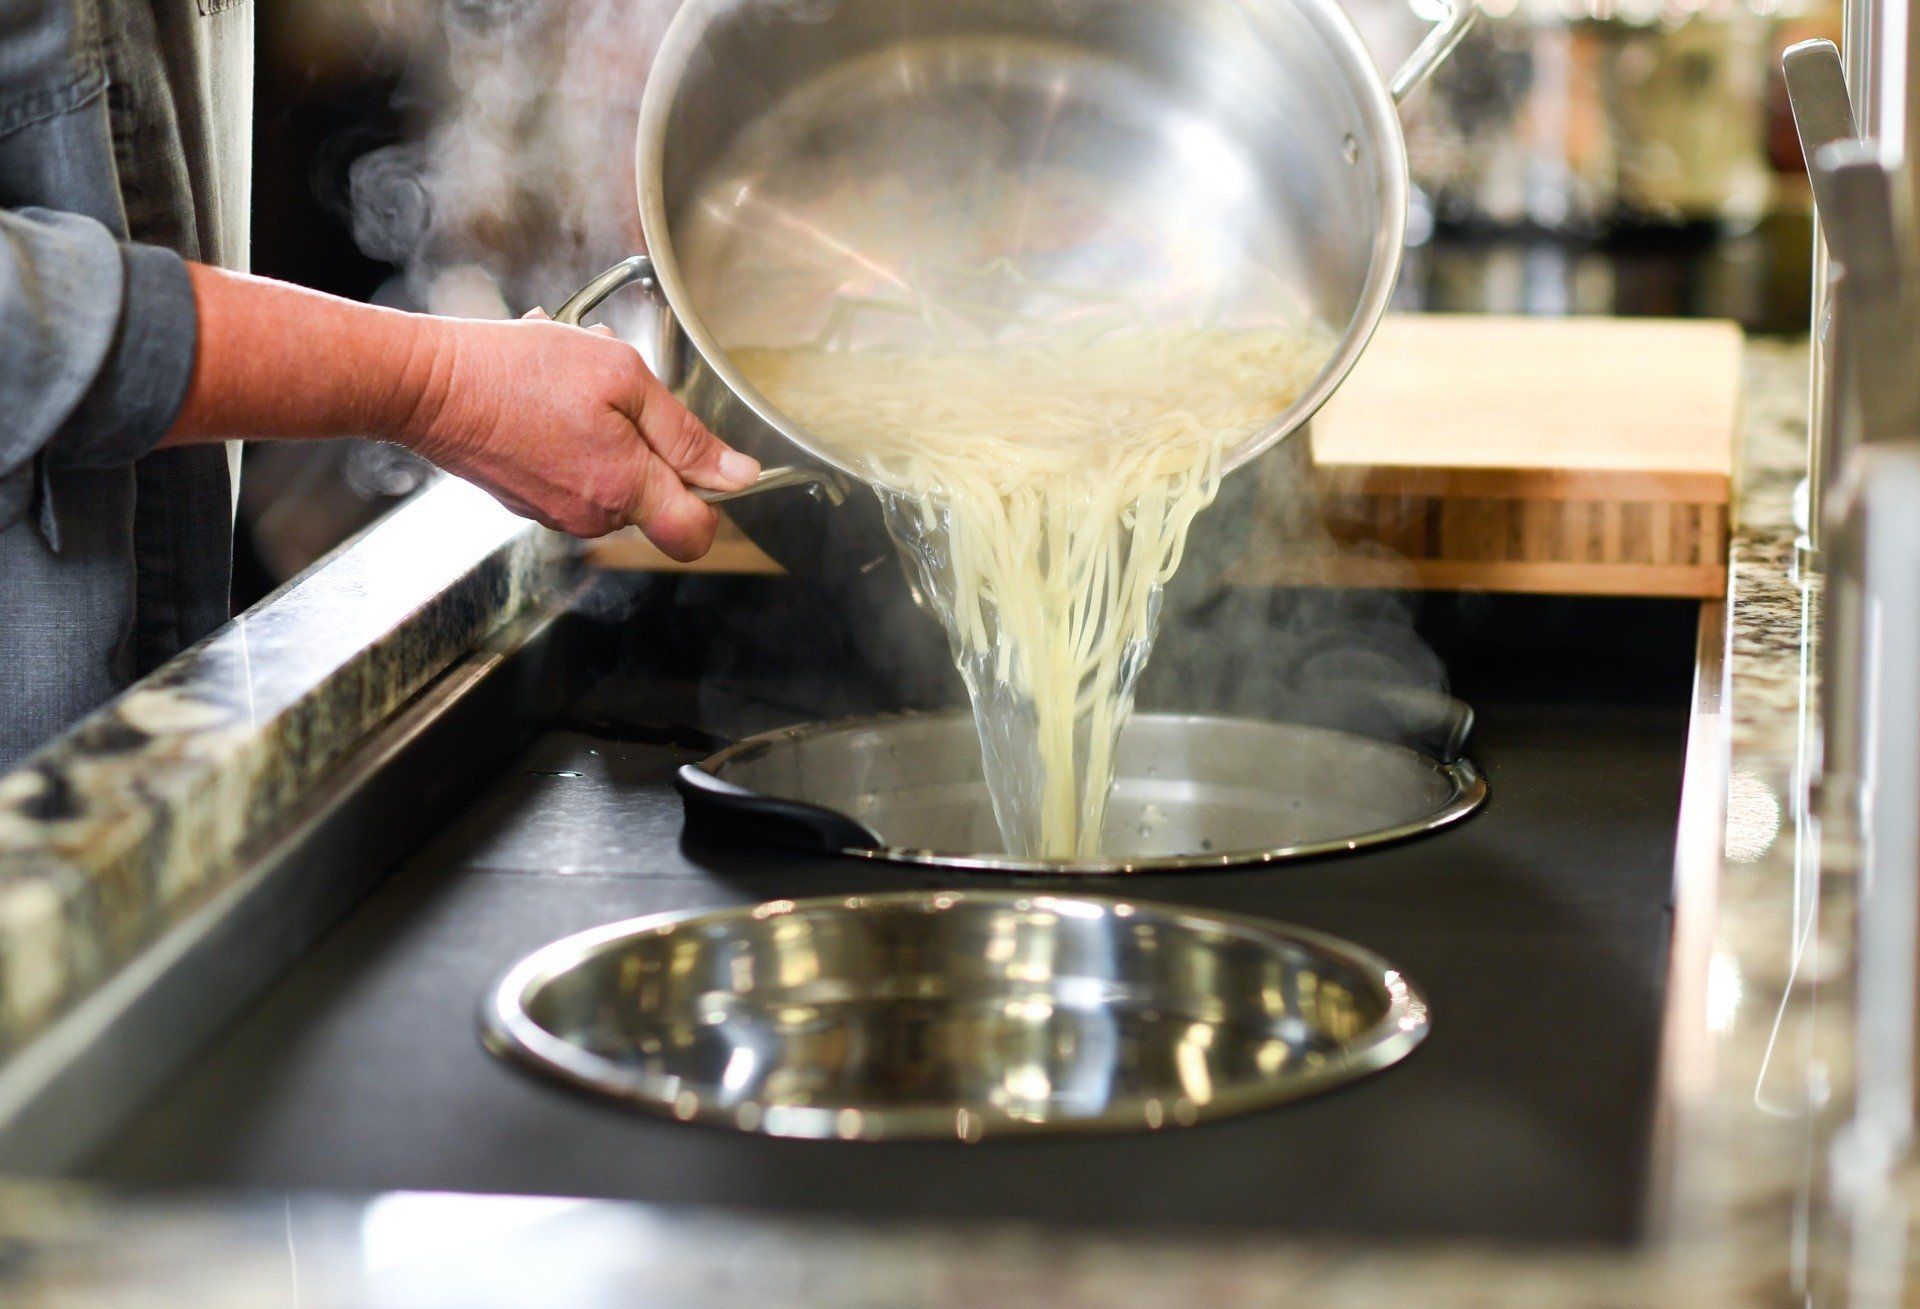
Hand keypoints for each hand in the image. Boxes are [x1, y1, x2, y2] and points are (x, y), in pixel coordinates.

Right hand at [398, 310, 757, 558]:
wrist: (426, 385)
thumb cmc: (515, 372)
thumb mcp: (620, 377)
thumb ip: (685, 433)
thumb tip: (738, 474)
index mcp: (625, 489)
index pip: (697, 532)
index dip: (715, 497)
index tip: (707, 459)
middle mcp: (592, 515)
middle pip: (655, 494)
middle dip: (648, 440)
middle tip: (615, 389)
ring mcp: (556, 512)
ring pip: (613, 476)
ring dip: (608, 428)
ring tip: (570, 382)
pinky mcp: (529, 499)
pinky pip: (574, 471)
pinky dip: (572, 436)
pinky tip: (544, 398)